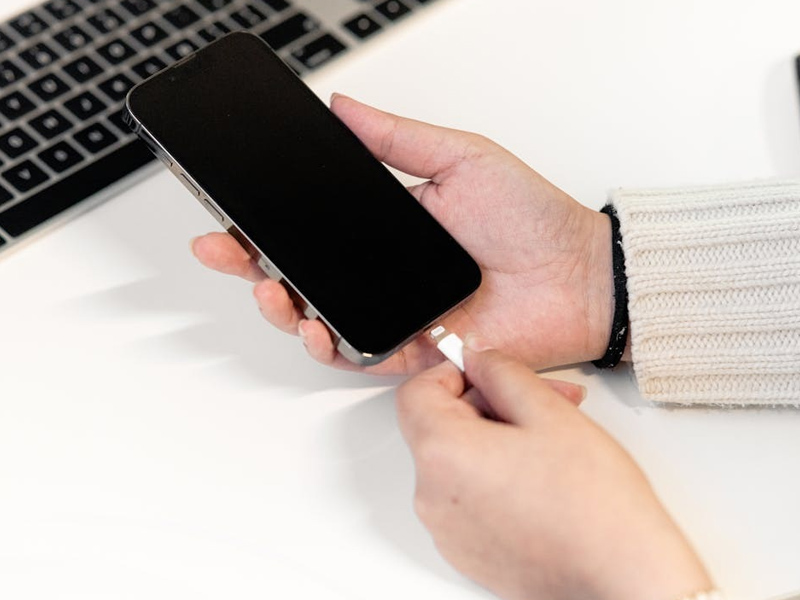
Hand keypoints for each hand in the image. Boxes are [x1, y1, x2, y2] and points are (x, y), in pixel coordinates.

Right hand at [191, 95, 613, 373]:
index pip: (313, 227)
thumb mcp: (460, 158)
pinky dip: (330, 346)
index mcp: (388, 228)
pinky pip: (360, 354)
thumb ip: (397, 138)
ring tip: (266, 285)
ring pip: (319, 318)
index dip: (268, 223)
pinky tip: (312, 326)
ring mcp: (396, 314)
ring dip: (282, 306)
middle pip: (303, 274)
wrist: (579, 274)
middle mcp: (384, 274)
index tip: (231, 211)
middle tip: (223, 247)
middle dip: (252, 264)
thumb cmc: (532, 217)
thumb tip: (341, 107)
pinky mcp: (414, 351)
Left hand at [396, 338, 711, 599]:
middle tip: (541, 401)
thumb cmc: (594, 506)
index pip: (417, 392)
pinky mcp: (465, 552)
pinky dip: (493, 477)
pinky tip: (540, 478)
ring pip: (457, 461)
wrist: (622, 580)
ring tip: (549, 442)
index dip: (451, 372)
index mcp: (443, 454)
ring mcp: (447, 530)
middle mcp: (432, 497)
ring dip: (494, 440)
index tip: (484, 372)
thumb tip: (478, 359)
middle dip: (487, 404)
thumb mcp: (548, 412)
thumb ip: (501, 372)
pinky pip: (466, 497)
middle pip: (439, 426)